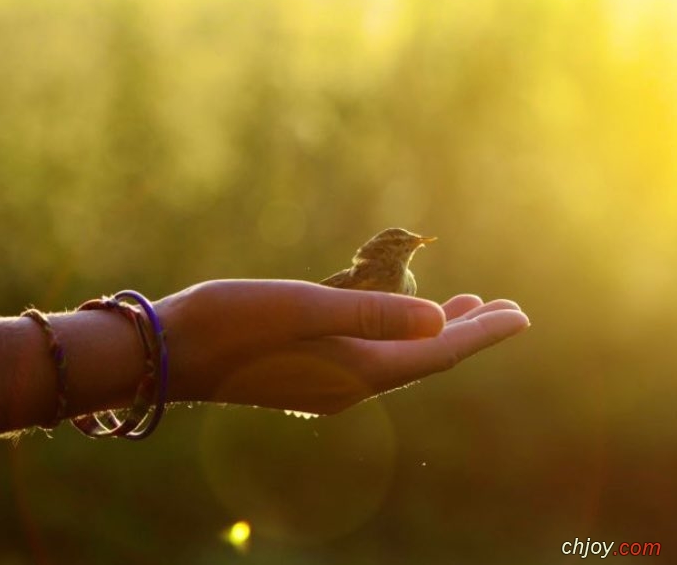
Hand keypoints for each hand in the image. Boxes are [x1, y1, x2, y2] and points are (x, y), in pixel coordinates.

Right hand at [156, 280, 528, 414]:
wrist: (171, 351)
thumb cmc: (231, 322)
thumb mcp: (303, 309)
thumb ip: (371, 316)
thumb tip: (439, 323)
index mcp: (356, 371)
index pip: (437, 353)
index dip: (482, 332)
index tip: (521, 314)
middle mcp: (349, 385)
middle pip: (425, 358)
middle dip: (469, 333)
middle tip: (506, 309)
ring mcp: (328, 382)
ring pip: (401, 356)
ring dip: (437, 331)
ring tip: (466, 306)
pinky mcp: (309, 370)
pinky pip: (374, 353)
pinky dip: (400, 332)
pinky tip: (401, 314)